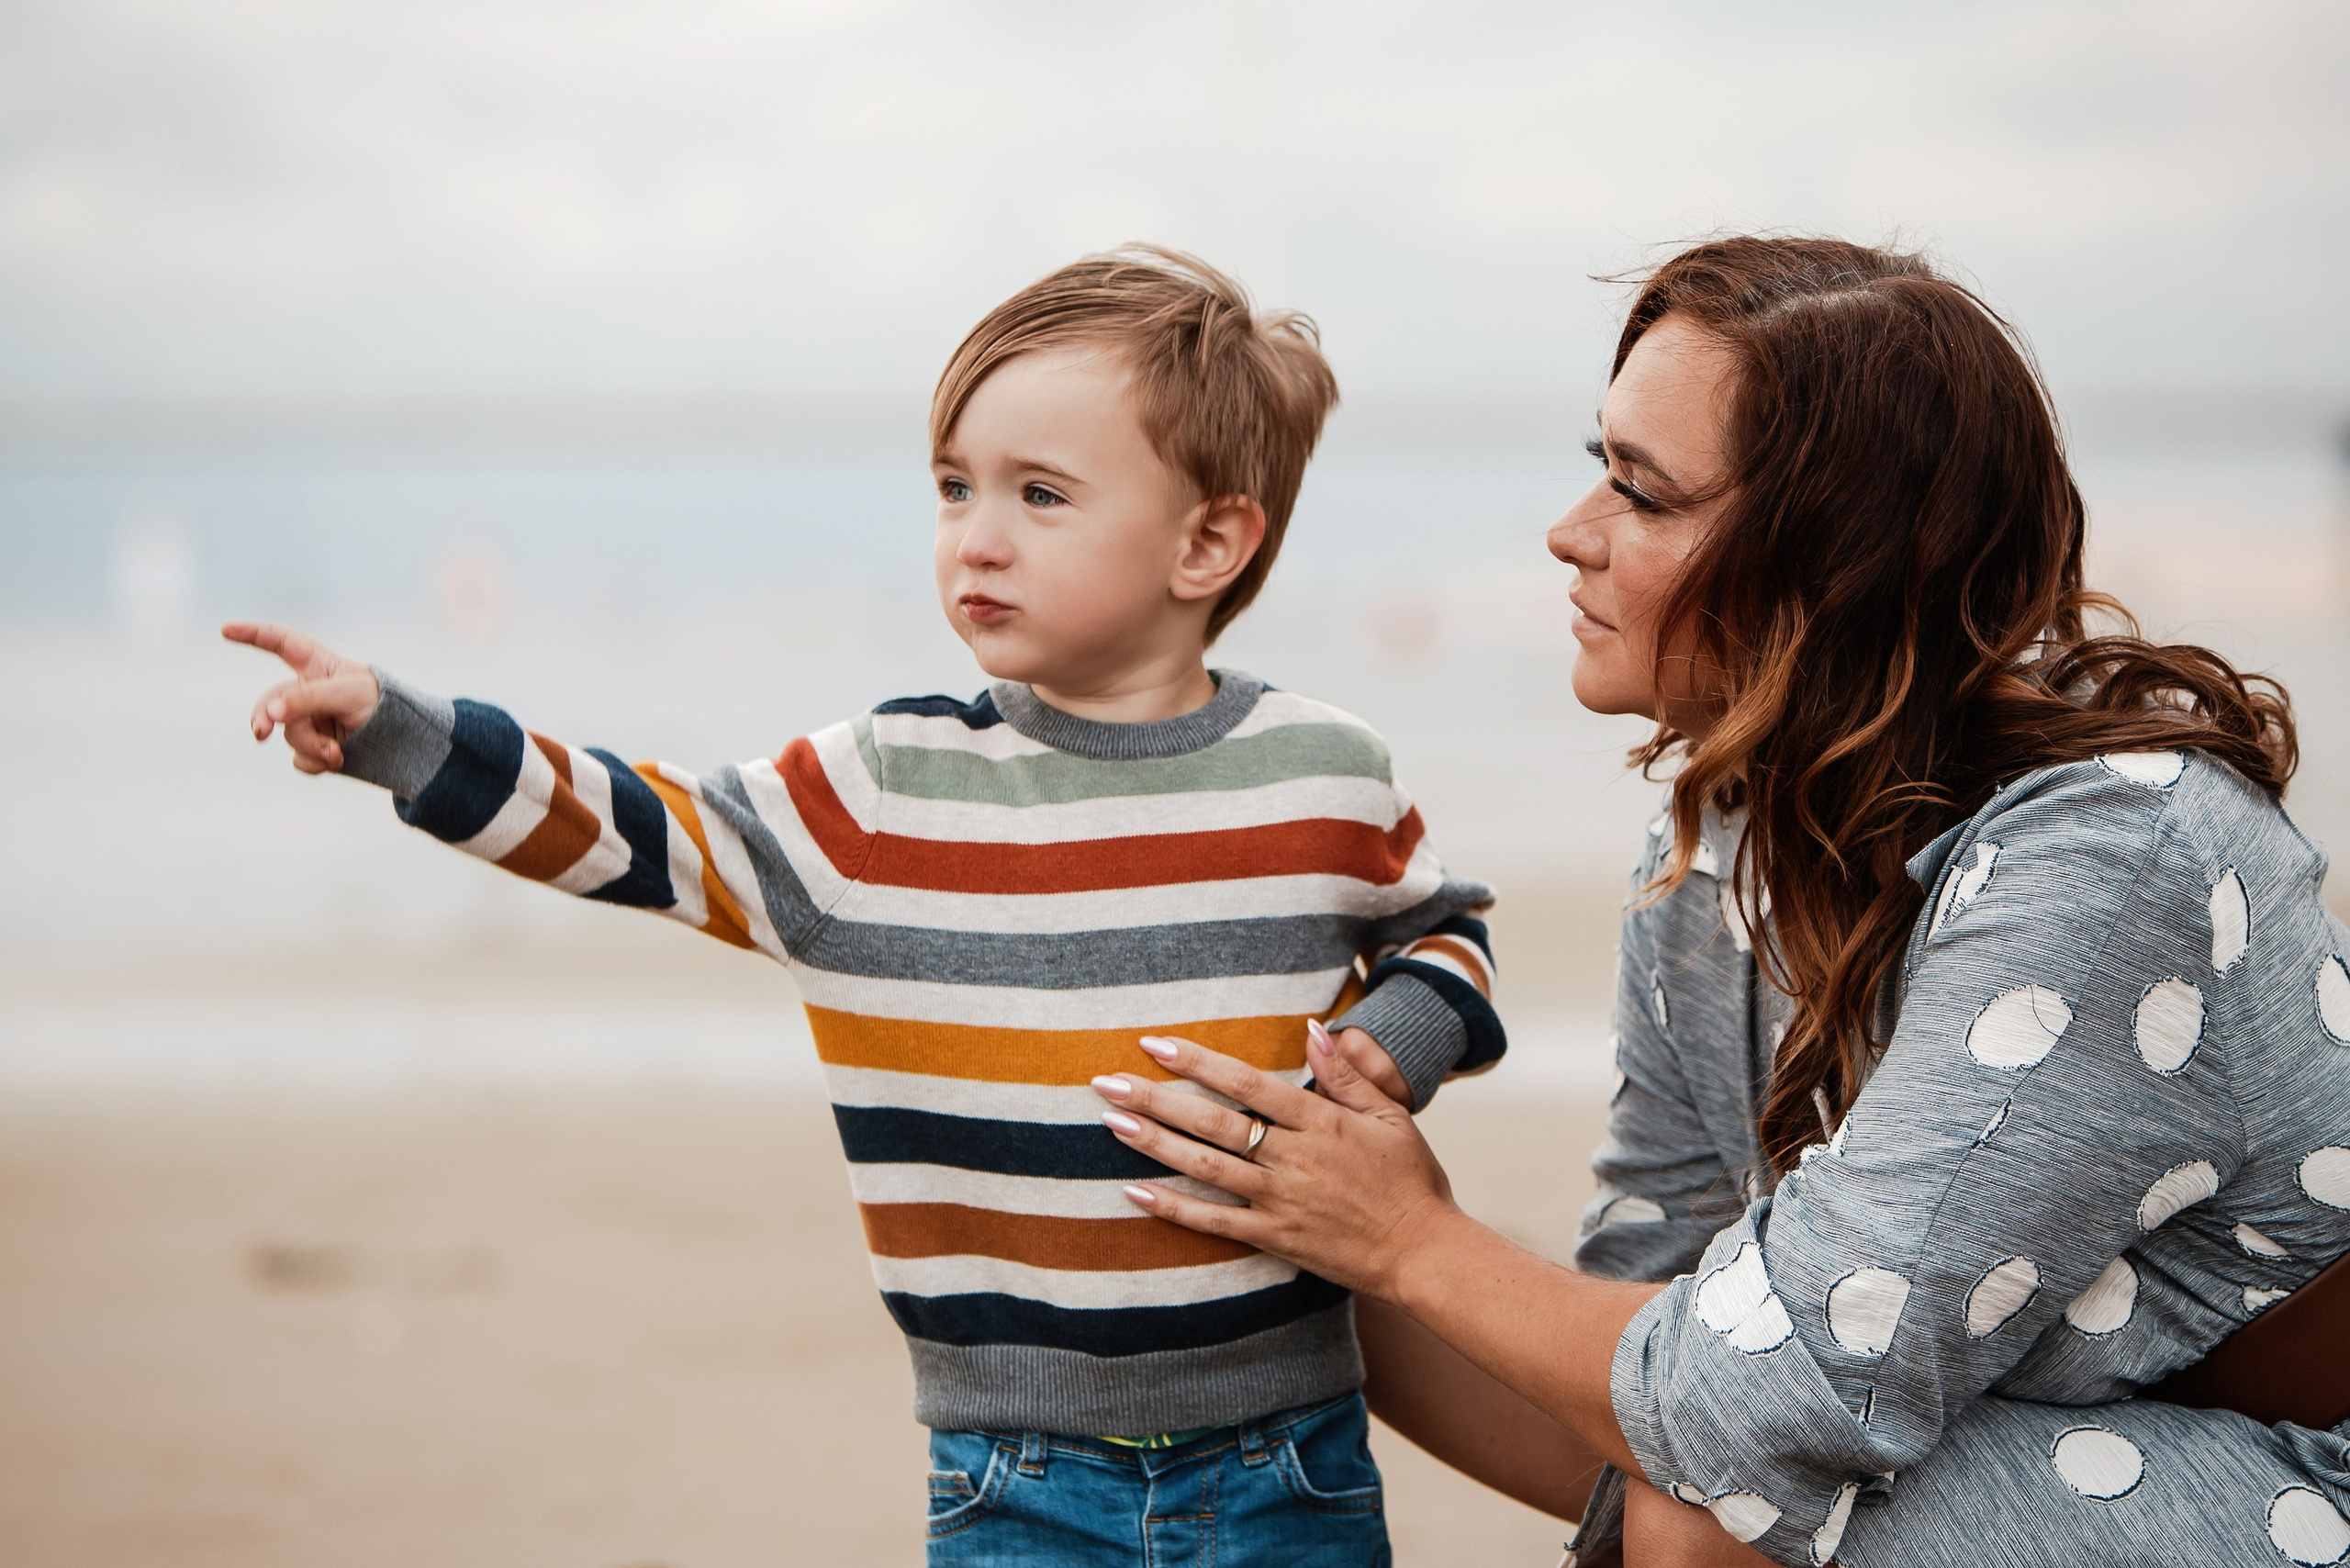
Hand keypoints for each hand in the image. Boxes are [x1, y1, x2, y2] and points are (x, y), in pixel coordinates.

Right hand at [222, 621, 380, 774]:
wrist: (408, 743)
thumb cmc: (383, 704)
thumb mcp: (349, 694)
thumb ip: (308, 698)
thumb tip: (270, 713)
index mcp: (318, 667)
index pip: (282, 644)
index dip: (254, 634)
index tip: (226, 628)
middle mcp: (309, 693)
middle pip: (271, 702)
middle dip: (263, 717)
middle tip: (260, 733)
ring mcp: (312, 722)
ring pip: (289, 735)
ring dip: (311, 745)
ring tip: (338, 750)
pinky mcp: (317, 749)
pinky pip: (300, 759)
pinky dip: (316, 762)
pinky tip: (338, 759)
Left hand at [1089, 1019, 1459, 1301]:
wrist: (1423, 1253)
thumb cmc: (1411, 1180)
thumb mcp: (1391, 1116)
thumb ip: (1349, 1075)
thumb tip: (1315, 1030)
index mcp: (1320, 1121)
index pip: (1247, 1083)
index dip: (1199, 1062)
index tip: (1156, 1044)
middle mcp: (1294, 1158)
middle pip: (1213, 1123)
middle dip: (1156, 1099)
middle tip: (1105, 1082)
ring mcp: (1281, 1200)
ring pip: (1205, 1167)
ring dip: (1154, 1144)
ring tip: (1111, 1122)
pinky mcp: (1275, 1236)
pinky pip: (1215, 1222)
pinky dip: (1174, 1208)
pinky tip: (1136, 1192)